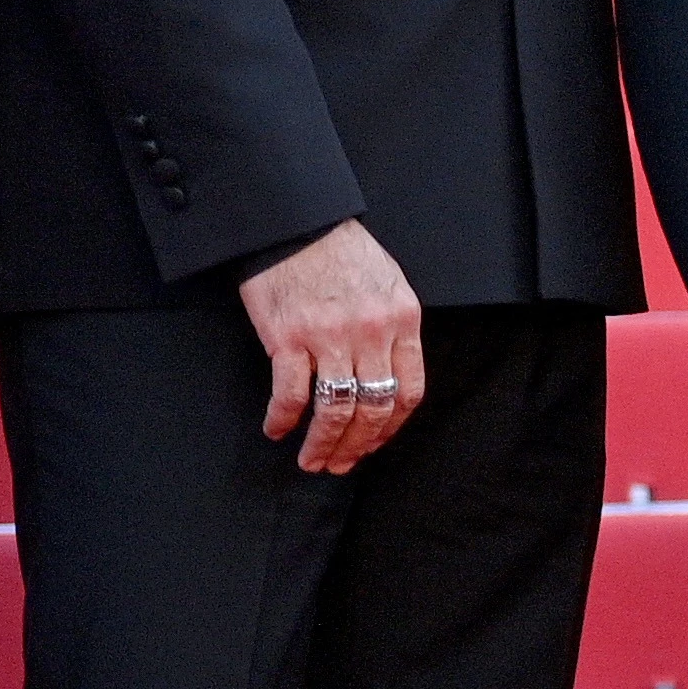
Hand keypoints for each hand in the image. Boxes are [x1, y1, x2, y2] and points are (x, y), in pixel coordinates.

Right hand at [240, 218, 422, 473]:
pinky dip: (283, 419)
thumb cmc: (339, 252)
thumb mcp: (388, 285)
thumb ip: (392, 329)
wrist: (295, 223)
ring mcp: (330, 337)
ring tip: (312, 460)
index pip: (409, 390)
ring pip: (336, 408)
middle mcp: (372, 332)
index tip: (375, 443)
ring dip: (323, 443)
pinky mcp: (288, 337)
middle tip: (340, 465)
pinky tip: (278, 430)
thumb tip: (386, 374)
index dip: (392, 426)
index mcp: (403, 320)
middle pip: (374, 407)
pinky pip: (290, 393)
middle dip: (358, 445)